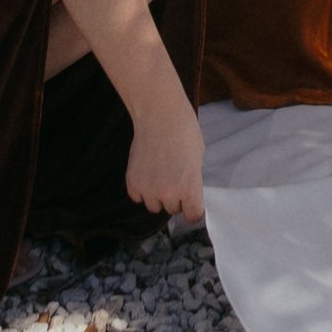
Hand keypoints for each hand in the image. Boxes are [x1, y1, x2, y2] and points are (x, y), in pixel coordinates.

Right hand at [125, 88, 205, 225]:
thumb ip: (192, 180)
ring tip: (159, 175)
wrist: (160, 115)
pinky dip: (141, 190)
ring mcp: (148, 189)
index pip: (193, 215)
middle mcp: (168, 193)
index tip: (191, 205)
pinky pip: (137, 197)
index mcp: (189, 187)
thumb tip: (187, 193)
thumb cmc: (185, 131)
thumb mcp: (199, 158)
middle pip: (172, 210)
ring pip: (154, 206)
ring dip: (157, 196)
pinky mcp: (132, 182)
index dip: (193, 210)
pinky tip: (146, 173)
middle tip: (174, 179)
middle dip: (175, 198)